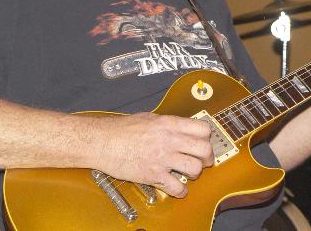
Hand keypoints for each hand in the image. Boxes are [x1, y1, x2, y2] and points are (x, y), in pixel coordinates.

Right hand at [97, 113, 213, 197]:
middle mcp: (170, 140)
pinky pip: (176, 187)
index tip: (204, 141)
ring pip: (195, 168)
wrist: (102, 141)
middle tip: (204, 161)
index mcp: (170, 124)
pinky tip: (178, 188)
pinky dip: (180, 191)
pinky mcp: (153, 175)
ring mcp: (163, 158)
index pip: (203, 129)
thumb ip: (168, 124)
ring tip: (189, 173)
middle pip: (204, 149)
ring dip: (195, 173)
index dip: (207, 137)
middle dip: (208, 157)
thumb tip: (180, 128)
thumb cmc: (121, 129)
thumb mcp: (150, 118)